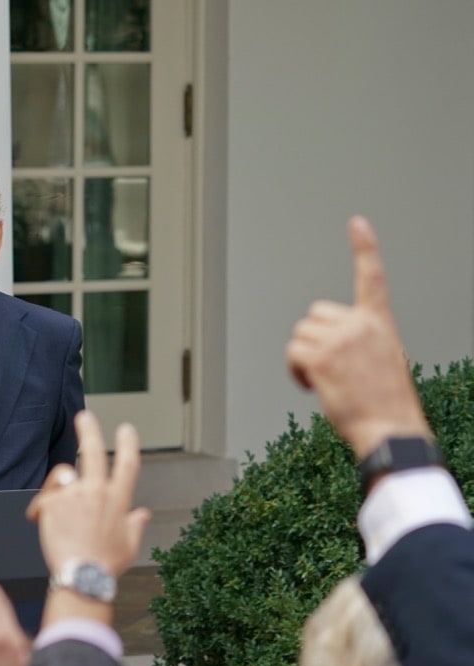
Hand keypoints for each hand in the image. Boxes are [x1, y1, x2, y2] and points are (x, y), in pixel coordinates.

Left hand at [27, 410, 149, 627]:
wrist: (82, 576)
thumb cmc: (105, 565)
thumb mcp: (129, 546)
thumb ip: (135, 525)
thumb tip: (144, 514)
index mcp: (119, 500)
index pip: (128, 464)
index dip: (128, 443)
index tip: (126, 429)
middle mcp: (97, 492)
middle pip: (94, 451)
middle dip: (90, 430)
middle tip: (84, 416)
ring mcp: (75, 495)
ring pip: (64, 475)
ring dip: (58, 484)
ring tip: (53, 505)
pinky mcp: (54, 502)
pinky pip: (45, 496)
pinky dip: (41, 507)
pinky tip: (40, 520)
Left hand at [285, 216, 430, 457]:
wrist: (389, 426)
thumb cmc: (386, 401)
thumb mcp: (384, 358)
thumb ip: (361, 340)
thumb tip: (337, 345)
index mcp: (379, 323)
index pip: (372, 277)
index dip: (365, 248)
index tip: (357, 223)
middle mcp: (360, 325)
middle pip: (314, 315)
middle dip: (314, 338)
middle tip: (330, 367)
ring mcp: (340, 340)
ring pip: (299, 334)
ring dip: (303, 357)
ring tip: (326, 380)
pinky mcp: (321, 358)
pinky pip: (291, 353)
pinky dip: (295, 372)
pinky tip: (313, 386)